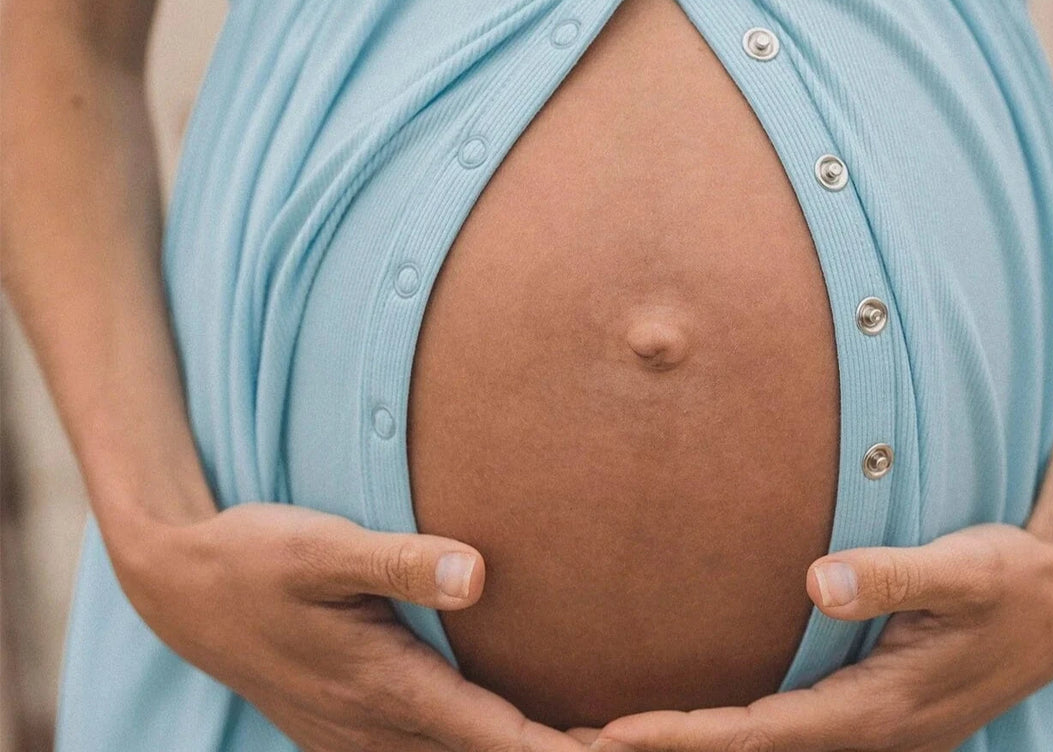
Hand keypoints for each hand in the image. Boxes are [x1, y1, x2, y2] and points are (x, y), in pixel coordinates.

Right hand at [109, 501, 587, 751]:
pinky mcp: (347, 732)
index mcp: (388, 687)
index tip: (634, 744)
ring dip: (520, 751)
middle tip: (643, 738)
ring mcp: (359, 740)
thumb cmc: (259, 558)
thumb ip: (400, 560)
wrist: (183, 590)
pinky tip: (508, 725)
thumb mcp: (322, 547)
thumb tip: (478, 574)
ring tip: (596, 734)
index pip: (500, 741)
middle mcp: (379, 730)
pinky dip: (479, 746)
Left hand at [567, 521, 1052, 751]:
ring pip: (767, 750)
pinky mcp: (873, 714)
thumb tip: (816, 580)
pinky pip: (788, 733)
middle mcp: (869, 732)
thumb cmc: (1010, 578)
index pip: (761, 733)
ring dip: (695, 746)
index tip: (611, 735)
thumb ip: (891, 576)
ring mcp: (872, 731)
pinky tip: (699, 718)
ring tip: (611, 736)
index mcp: (880, 707)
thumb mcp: (963, 569)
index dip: (685, 737)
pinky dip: (734, 733)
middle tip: (578, 743)